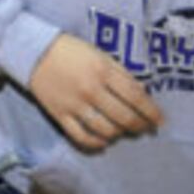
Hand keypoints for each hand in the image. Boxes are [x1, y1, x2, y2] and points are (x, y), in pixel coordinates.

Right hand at [29, 33, 162, 150]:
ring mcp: (75, 105)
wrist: (33, 51)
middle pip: (124, 117)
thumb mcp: (99, 54)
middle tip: (146, 129)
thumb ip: (120, 73)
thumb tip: (141, 93)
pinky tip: (104, 141)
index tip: (160, 121)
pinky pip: (81, 137)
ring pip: (105, 130)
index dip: (152, 112)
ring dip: (120, 134)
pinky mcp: (60, 115)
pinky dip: (96, 143)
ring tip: (124, 132)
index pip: (136, 97)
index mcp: (103, 71)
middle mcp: (91, 90)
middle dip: (140, 126)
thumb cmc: (70, 50)